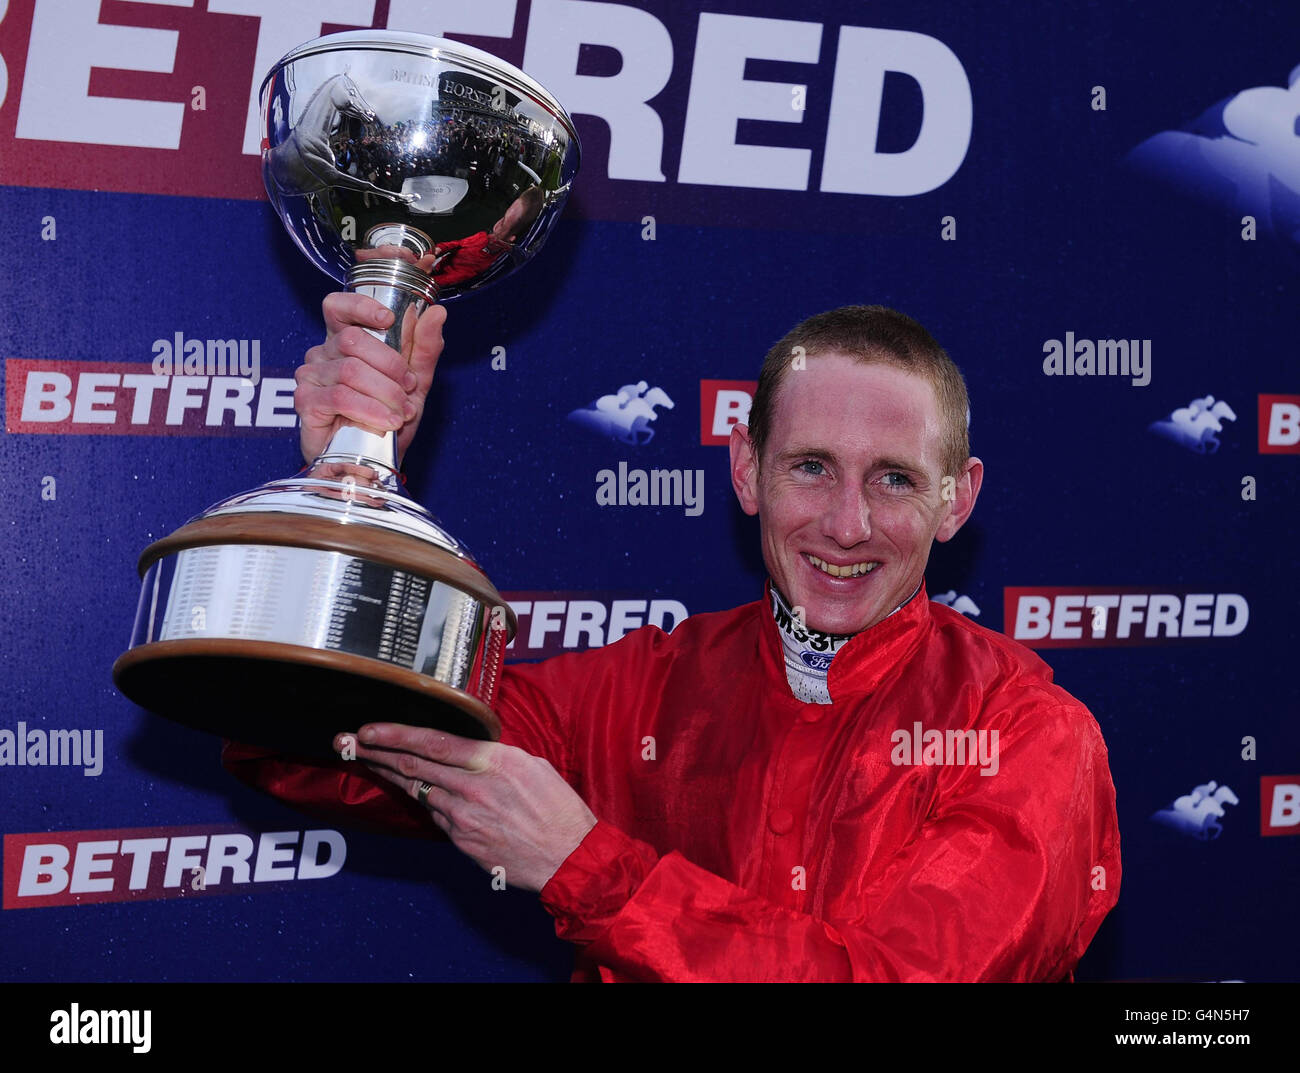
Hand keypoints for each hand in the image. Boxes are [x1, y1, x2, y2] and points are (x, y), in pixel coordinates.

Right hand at [295, 292, 445, 464]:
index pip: (338, 307)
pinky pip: (340, 397)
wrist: (376, 462)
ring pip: (350, 371)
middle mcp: (323, 353)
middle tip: (407, 389)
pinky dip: (370, 410)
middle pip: (352, 340)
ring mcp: (311, 376)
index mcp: (345, 341)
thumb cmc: (388, 418)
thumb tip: (437, 313)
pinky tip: (386, 422)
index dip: (360, 306)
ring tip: (400, 413)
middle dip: (390, 366)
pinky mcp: (306, 402)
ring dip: (385, 394)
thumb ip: (425, 348)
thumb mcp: (415, 383)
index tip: (388, 320)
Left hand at [336, 724, 597, 893]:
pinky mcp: (462, 842)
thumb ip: (494, 757)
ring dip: (392, 776)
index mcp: (492, 761)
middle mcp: (472, 788)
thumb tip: (468, 752)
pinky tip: (414, 792)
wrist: (569, 857)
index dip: (394, 734)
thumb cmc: (558, 809)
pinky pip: (436, 816)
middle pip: (412, 766)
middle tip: (346, 742)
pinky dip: (425, 801)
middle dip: (374, 752)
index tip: (368, 729)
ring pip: (418, 791)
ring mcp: (464, 818)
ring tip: (370, 762)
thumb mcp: (532, 765)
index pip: (431, 742)